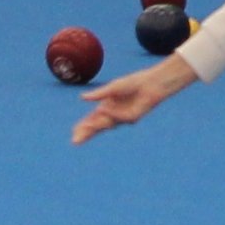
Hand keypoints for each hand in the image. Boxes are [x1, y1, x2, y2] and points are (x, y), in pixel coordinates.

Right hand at [70, 56, 194, 140]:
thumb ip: (98, 94)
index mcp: (105, 107)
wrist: (150, 83)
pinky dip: (111, 113)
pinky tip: (102, 108)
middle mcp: (113, 115)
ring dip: (95, 128)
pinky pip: (119, 117)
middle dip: (86, 133)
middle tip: (75, 141)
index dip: (83, 126)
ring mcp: (122, 118)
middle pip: (97, 127)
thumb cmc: (132, 83)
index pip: (91, 119)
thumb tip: (82, 98)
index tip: (73, 132)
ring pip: (106, 125)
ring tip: (84, 130)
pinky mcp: (132, 118)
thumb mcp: (112, 87)